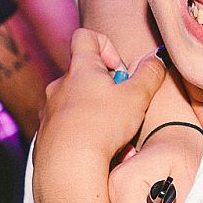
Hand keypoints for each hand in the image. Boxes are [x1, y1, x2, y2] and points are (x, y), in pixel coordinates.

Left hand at [34, 30, 165, 202]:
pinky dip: (86, 134)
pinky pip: (70, 127)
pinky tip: (101, 151)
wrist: (67, 165)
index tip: (119, 70)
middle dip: (109, 89)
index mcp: (80, 68)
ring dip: (99, 114)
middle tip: (124, 108)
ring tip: (116, 137)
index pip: (86, 37)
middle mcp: (60, 85)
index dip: (107, 46)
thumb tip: (156, 59)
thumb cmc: (101, 126)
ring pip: (79, 104)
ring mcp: (50, 109)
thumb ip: (150, 75)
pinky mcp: (46, 133)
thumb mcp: (137, 97)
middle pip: (86, 74)